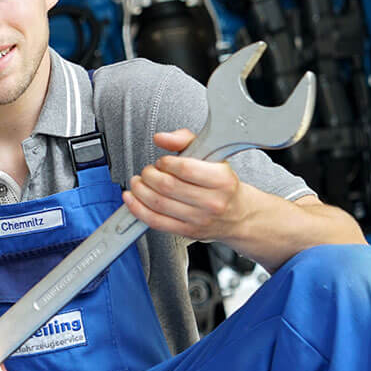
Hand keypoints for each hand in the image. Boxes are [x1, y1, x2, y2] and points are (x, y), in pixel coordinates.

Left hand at [124, 128, 247, 240]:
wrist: (237, 214)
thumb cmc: (222, 184)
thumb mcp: (211, 156)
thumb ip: (185, 140)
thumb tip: (162, 138)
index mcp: (221, 180)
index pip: (185, 169)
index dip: (166, 162)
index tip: (162, 161)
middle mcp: (212, 202)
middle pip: (168, 186)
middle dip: (149, 175)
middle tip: (148, 171)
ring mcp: (199, 219)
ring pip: (159, 203)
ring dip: (140, 190)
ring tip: (139, 182)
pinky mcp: (187, 232)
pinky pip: (155, 221)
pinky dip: (138, 209)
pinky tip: (132, 198)